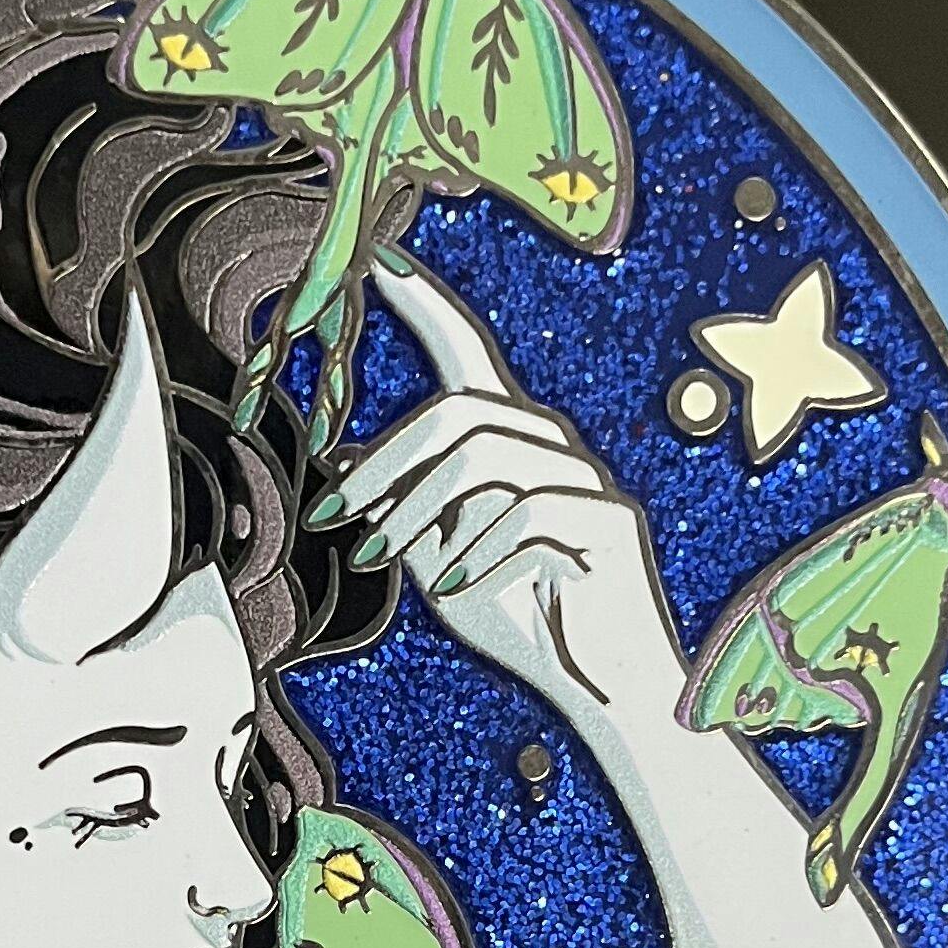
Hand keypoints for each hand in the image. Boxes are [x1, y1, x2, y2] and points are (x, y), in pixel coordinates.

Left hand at [330, 265, 683, 730]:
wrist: (604, 687)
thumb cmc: (524, 616)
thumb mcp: (442, 558)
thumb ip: (404, 507)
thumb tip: (346, 460)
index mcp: (511, 440)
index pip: (466, 350)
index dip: (426, 303)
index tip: (380, 260)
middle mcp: (552, 444)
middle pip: (459, 410)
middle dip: (386, 461)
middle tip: (336, 515)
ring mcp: (587, 479)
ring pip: (484, 455)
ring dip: (417, 507)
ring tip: (380, 557)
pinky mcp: (610, 521)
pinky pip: (527, 511)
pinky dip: (477, 548)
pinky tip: (456, 585)